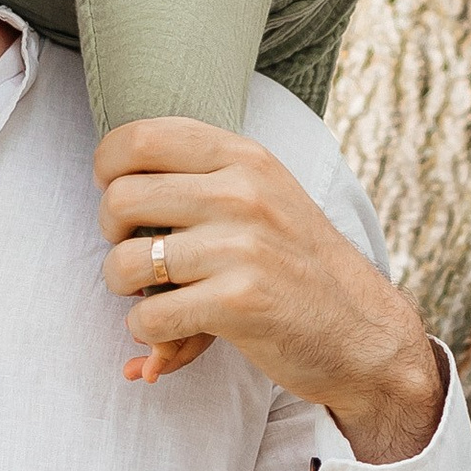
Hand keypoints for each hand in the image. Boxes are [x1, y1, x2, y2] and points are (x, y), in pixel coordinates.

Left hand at [95, 117, 445, 461]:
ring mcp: (242, 247)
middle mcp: (243, 194)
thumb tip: (106, 175)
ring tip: (151, 296)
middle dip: (110, 235)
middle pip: (120, 199)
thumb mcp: (266, 199)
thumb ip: (203, 177)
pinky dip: (147, 332)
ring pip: (124, 263)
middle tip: (137, 257)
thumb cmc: (300, 267)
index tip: (118, 195)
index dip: (107, 168)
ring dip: (124, 290)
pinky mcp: (239, 303)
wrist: (365, 333)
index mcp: (246, 158)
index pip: (140, 137)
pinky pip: (149, 317)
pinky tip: (171, 332)